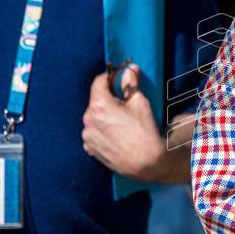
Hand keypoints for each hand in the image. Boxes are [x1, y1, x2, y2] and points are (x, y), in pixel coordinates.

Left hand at [82, 64, 166, 180]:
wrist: (146, 163)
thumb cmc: (145, 131)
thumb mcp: (140, 103)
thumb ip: (131, 84)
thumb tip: (130, 69)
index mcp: (99, 105)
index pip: (99, 81)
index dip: (110, 77)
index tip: (118, 79)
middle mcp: (88, 120)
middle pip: (96, 100)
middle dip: (108, 98)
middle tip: (124, 104)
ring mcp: (87, 135)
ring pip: (94, 117)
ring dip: (104, 115)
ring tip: (121, 123)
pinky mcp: (89, 148)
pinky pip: (93, 132)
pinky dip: (101, 130)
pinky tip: (116, 135)